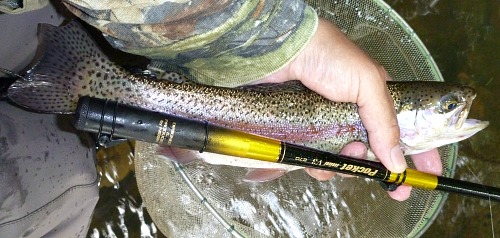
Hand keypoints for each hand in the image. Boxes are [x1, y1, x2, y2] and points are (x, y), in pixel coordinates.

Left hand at [255, 18, 442, 200]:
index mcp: (376, 100)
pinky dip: (320, 166)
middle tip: (383, 176)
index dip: (420, 153)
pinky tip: (319, 160)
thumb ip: (385, 123)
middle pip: (372, 154)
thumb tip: (398, 162)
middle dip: (378, 168)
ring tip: (347, 152)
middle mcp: (354, 116)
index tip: (429, 175)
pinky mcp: (305, 136)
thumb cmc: (329, 57)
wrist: (285, 52)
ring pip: (344, 161)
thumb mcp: (368, 84)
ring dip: (347, 166)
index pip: (405, 131)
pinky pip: (317, 161)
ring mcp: (328, 127)